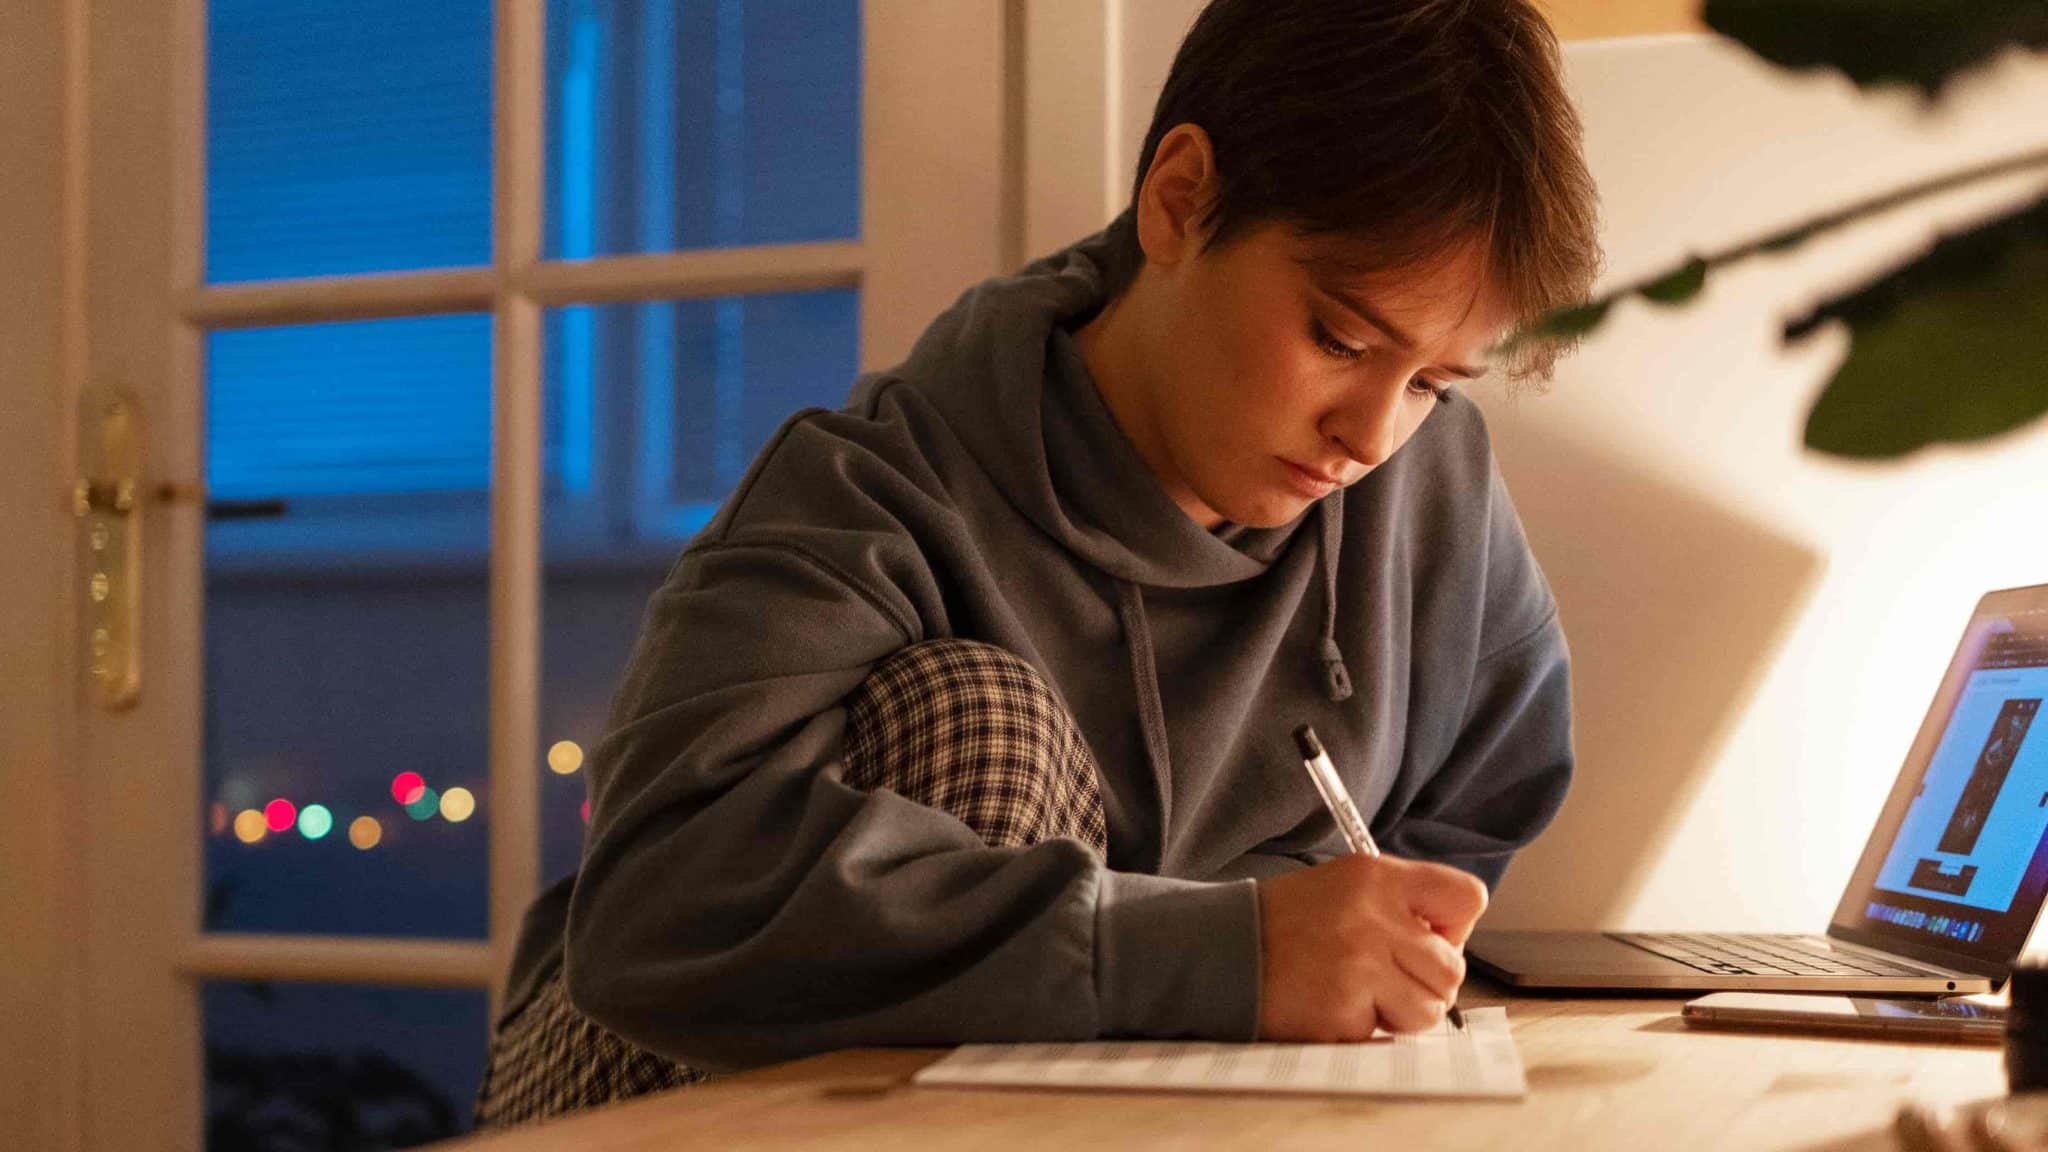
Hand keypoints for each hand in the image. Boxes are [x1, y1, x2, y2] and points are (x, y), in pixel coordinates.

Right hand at [1254, 853, 1486, 1040]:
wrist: (1225, 950)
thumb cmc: (1289, 922)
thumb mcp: (1346, 885)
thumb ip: (1400, 904)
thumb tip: (1450, 943)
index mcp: (1378, 877)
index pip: (1466, 897)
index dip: (1454, 927)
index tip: (1428, 937)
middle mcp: (1375, 918)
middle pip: (1453, 968)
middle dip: (1427, 982)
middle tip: (1388, 976)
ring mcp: (1360, 966)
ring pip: (1429, 1010)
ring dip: (1401, 1012)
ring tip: (1362, 993)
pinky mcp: (1344, 1010)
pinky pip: (1387, 1034)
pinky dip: (1366, 1028)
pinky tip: (1334, 1005)